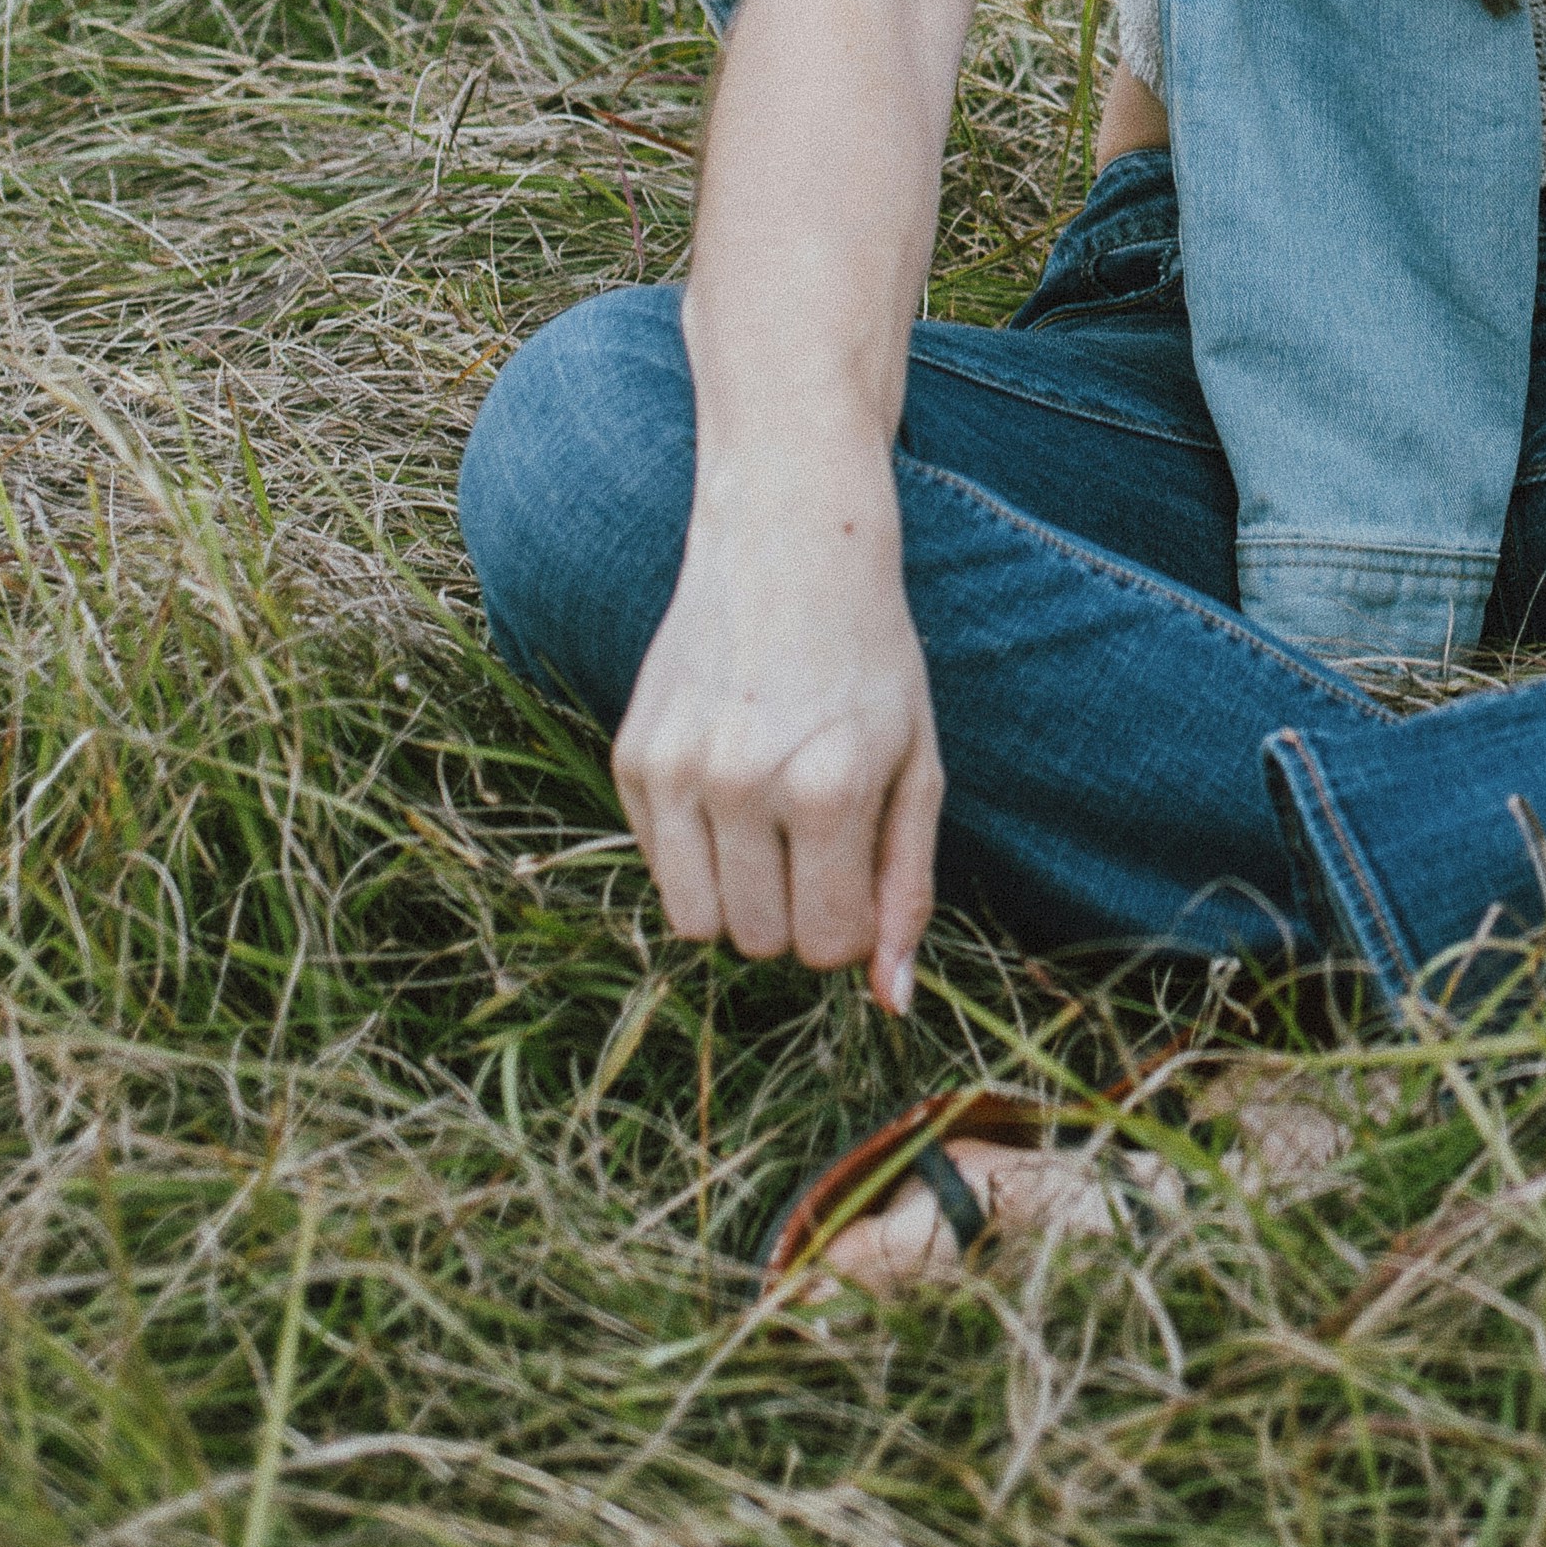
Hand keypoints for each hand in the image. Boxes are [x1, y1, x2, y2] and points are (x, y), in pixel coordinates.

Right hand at [611, 462, 941, 1018]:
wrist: (789, 542)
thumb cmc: (870, 660)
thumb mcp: (916, 766)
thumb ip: (906, 890)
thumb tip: (893, 1003)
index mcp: (827, 788)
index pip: (826, 945)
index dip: (850, 925)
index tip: (858, 865)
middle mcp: (741, 783)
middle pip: (758, 943)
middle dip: (795, 912)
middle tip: (816, 836)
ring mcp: (674, 769)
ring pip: (697, 923)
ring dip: (738, 896)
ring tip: (770, 824)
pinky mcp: (630, 755)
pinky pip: (656, 867)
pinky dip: (694, 853)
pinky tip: (726, 783)